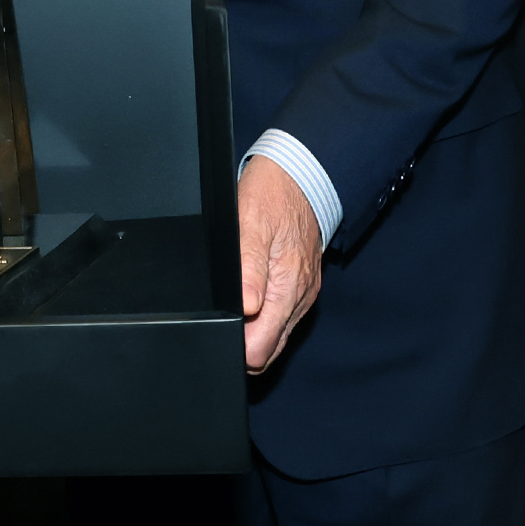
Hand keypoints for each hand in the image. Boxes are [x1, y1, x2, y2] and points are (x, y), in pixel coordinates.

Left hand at [235, 157, 324, 373]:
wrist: (302, 174)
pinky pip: (282, 317)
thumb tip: (246, 307)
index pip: (261, 349)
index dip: (236, 346)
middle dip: (243, 345)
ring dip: (254, 331)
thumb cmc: (273, 194)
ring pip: (275, 336)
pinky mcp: (303, 286)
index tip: (221, 327)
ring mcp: (303, 293)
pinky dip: (264, 318)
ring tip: (236, 303)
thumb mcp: (250, 224)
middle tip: (223, 314)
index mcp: (287, 288)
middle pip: (269, 350)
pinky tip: (250, 297)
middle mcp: (299, 298)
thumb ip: (248, 269)